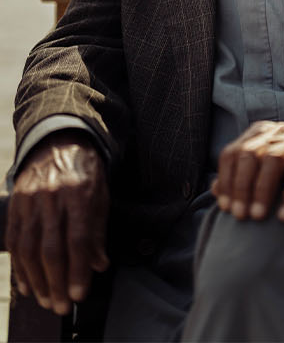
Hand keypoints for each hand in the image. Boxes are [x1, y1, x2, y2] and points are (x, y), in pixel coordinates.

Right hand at [7, 130, 109, 314]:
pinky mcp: (16, 206)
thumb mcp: (101, 196)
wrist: (58, 144)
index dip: (78, 269)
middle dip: (56, 282)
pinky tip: (27, 285)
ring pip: (29, 248)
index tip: (80, 293)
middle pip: (51, 248)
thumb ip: (98, 231)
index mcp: (79, 194)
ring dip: (37, 280)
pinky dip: (20, 267)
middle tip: (62, 306)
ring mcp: (30, 202)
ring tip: (46, 300)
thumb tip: (98, 265)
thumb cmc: (86, 173)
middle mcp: (52, 199)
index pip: (78, 239)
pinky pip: (15, 241)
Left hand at [211, 121, 283, 221]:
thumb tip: (214, 190)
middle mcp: (277, 133)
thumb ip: (240, 175)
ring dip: (262, 191)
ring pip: (274, 160)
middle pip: (250, 155)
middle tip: (240, 216)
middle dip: (241, 188)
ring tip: (258, 217)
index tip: (226, 208)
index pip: (233, 153)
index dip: (226, 181)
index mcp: (259, 133)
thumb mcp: (264, 166)